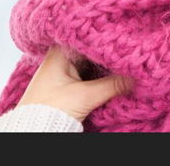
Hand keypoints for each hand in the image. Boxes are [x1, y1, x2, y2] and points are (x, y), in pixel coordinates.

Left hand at [16, 44, 134, 122]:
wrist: (33, 132)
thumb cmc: (49, 110)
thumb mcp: (84, 96)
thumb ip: (112, 84)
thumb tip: (136, 77)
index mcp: (58, 53)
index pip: (85, 37)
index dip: (105, 37)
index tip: (123, 38)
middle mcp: (60, 59)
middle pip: (89, 50)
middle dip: (107, 53)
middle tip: (127, 51)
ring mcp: (63, 73)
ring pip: (90, 64)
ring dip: (104, 66)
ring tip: (124, 62)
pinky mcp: (67, 86)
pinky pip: (88, 75)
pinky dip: (100, 77)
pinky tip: (113, 77)